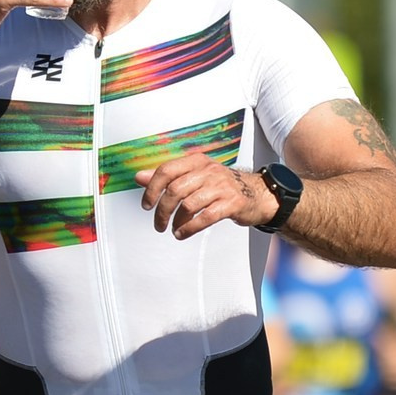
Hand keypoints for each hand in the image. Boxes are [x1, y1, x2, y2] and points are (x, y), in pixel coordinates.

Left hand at [136, 152, 277, 239]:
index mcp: (197, 161)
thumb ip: (167, 177)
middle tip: (158, 223)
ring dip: (176, 221)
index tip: (146, 205)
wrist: (256, 193)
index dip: (152, 189)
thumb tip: (139, 177)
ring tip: (173, 229)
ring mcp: (221, 186)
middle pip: (175, 189)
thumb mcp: (194, 176)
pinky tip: (183, 233)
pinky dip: (190, 228)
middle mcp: (209, 171)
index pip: (167, 170)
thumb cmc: (221, 186)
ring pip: (188, 204)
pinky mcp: (231, 203)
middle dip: (162, 210)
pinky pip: (205, 217)